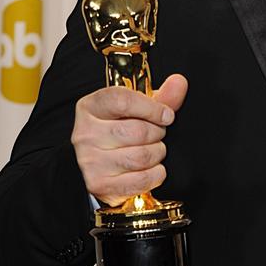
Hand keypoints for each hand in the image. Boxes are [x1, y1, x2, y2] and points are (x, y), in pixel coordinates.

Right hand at [70, 74, 187, 204]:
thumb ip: (160, 97)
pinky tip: (150, 168)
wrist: (97, 166)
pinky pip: (142, 179)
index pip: (123, 101)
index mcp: (91, 107)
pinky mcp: (99, 183)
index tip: (166, 115)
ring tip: (152, 150)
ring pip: (141, 156)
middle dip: (157, 133)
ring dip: (157, 154)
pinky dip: (156, 174)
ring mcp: (90, 160)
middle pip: (138, 131)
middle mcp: (86, 133)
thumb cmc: (119, 133)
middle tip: (156, 135)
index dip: (152, 108)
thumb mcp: (136, 110)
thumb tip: (179, 82)